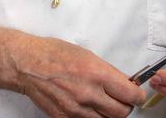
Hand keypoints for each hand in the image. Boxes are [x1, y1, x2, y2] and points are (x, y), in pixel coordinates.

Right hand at [14, 36, 145, 116]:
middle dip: (126, 106)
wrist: (28, 64)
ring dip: (109, 114)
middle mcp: (88, 94)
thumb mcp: (88, 55)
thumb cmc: (54, 54)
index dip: (138, 96)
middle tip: (122, 99)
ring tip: (103, 103)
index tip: (137, 94)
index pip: (130, 95)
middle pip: (122, 113)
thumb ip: (108, 72)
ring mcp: (76, 110)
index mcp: (97, 74)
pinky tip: (88, 108)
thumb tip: (124, 83)